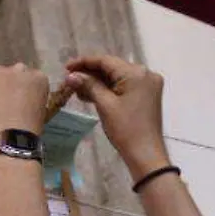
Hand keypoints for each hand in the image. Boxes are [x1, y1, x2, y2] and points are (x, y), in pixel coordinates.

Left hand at [0, 63, 49, 143]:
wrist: (10, 141)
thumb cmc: (28, 133)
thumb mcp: (40, 111)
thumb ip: (32, 97)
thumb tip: (23, 98)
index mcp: (39, 78)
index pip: (31, 76)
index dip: (24, 89)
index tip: (21, 100)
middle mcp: (20, 69)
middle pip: (13, 71)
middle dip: (9, 83)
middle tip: (6, 102)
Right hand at [63, 55, 169, 179]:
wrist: (145, 154)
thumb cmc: (126, 130)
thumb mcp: (105, 105)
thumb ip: (88, 85)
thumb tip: (71, 75)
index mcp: (137, 73)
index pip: (106, 61)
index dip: (84, 62)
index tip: (66, 67)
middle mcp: (145, 73)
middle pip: (112, 68)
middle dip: (90, 73)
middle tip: (70, 80)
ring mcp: (148, 84)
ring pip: (118, 78)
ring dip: (98, 82)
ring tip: (78, 90)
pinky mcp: (147, 95)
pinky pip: (125, 86)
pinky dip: (109, 90)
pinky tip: (92, 95)